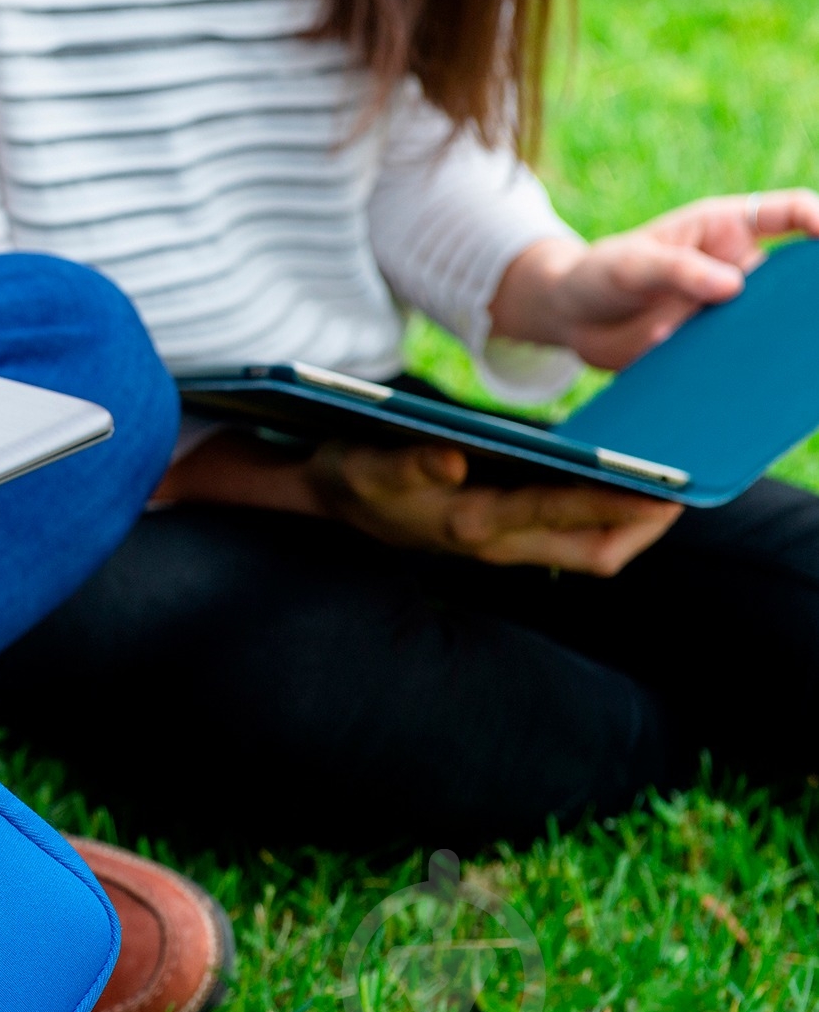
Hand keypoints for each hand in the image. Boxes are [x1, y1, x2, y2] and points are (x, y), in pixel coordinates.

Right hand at [308, 442, 681, 575]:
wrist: (328, 498)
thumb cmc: (351, 474)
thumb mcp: (365, 464)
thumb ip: (407, 463)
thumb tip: (454, 457)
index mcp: (471, 521)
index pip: (563, 518)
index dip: (618, 508)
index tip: (666, 493)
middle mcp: (495, 543)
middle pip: (593, 553)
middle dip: (642, 528)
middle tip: (683, 494)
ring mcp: (500, 545)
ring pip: (585, 552)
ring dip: (627, 527)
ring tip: (661, 490)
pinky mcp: (500, 536)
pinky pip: (567, 539)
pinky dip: (599, 519)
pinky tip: (614, 486)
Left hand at [492, 189, 818, 369]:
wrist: (570, 318)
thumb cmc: (600, 272)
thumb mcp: (631, 263)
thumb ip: (676, 270)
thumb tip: (733, 286)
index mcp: (724, 229)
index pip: (787, 213)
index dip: (817, 219)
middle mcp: (737, 268)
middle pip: (794, 275)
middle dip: (811, 291)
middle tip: (813, 314)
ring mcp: (727, 310)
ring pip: (771, 322)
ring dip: (783, 337)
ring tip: (795, 355)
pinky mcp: (710, 346)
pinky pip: (739, 357)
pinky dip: (749, 369)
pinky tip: (756, 387)